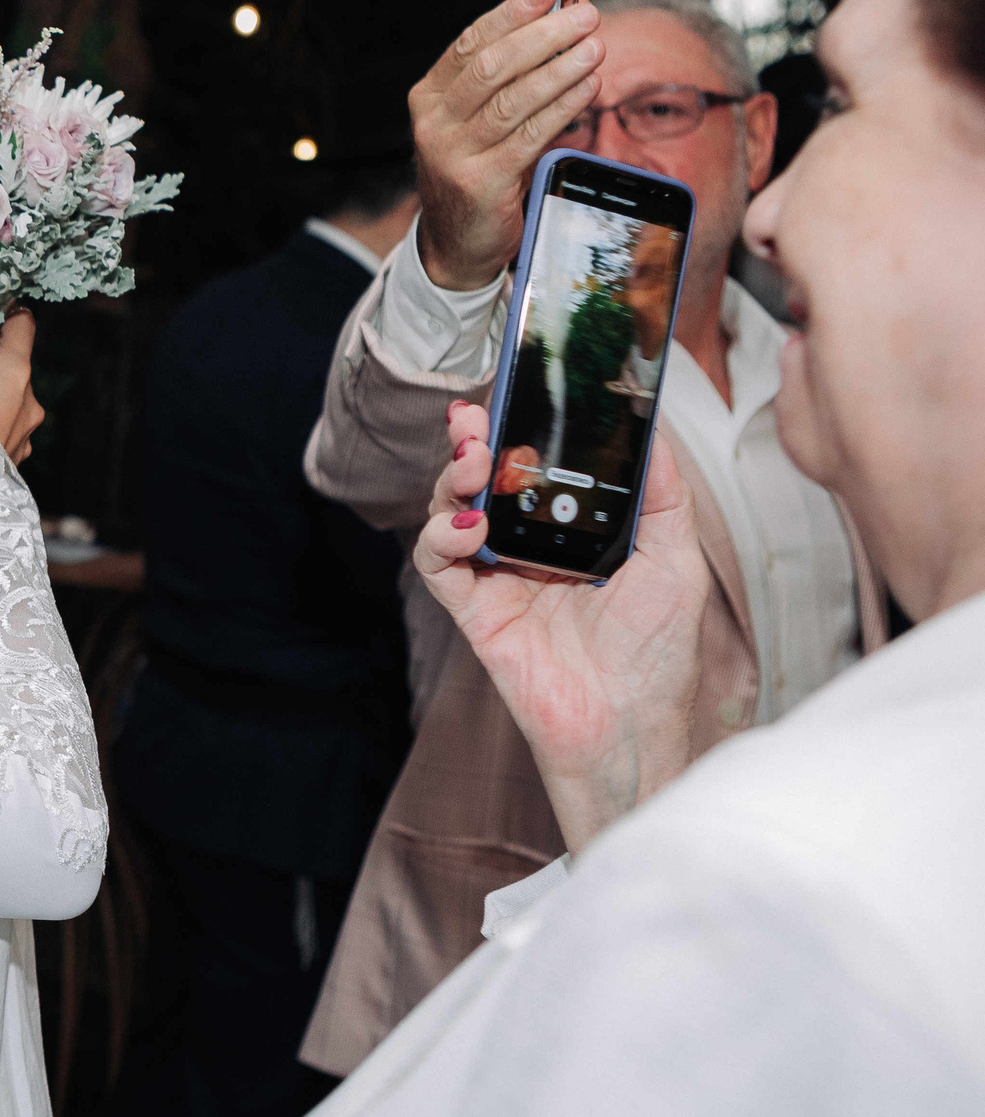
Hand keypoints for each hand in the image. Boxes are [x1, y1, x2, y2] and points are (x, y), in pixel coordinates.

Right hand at [409, 0, 606, 290]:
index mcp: (429, 98)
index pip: (470, 43)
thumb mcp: (474, 121)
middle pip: (492, 65)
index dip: (511, 12)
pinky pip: (531, 135)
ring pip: (514, 98)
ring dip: (561, 67)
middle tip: (585, 16)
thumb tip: (555, 24)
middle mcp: (434, 123)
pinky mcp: (481, 182)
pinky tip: (589, 87)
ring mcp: (453, 153)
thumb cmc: (475, 170)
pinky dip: (565, 106)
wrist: (456, 242)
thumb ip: (503, 80)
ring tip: (595, 47)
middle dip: (544, 34)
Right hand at [416, 401, 705, 849]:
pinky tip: (468, 525)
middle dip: (473, 439)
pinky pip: (438, 563)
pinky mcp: (473, 609)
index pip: (535, 462)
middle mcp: (530, 545)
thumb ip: (662, 493)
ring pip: (451, 508)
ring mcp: (498, 575)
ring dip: (453, 478)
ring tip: (472, 463)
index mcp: (575, 528)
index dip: (518, 425)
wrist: (631, 726)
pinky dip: (441, 535)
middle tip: (475, 418)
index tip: (515, 390)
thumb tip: (650, 429)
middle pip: (484, 476)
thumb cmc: (657, 654)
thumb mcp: (677, 557)